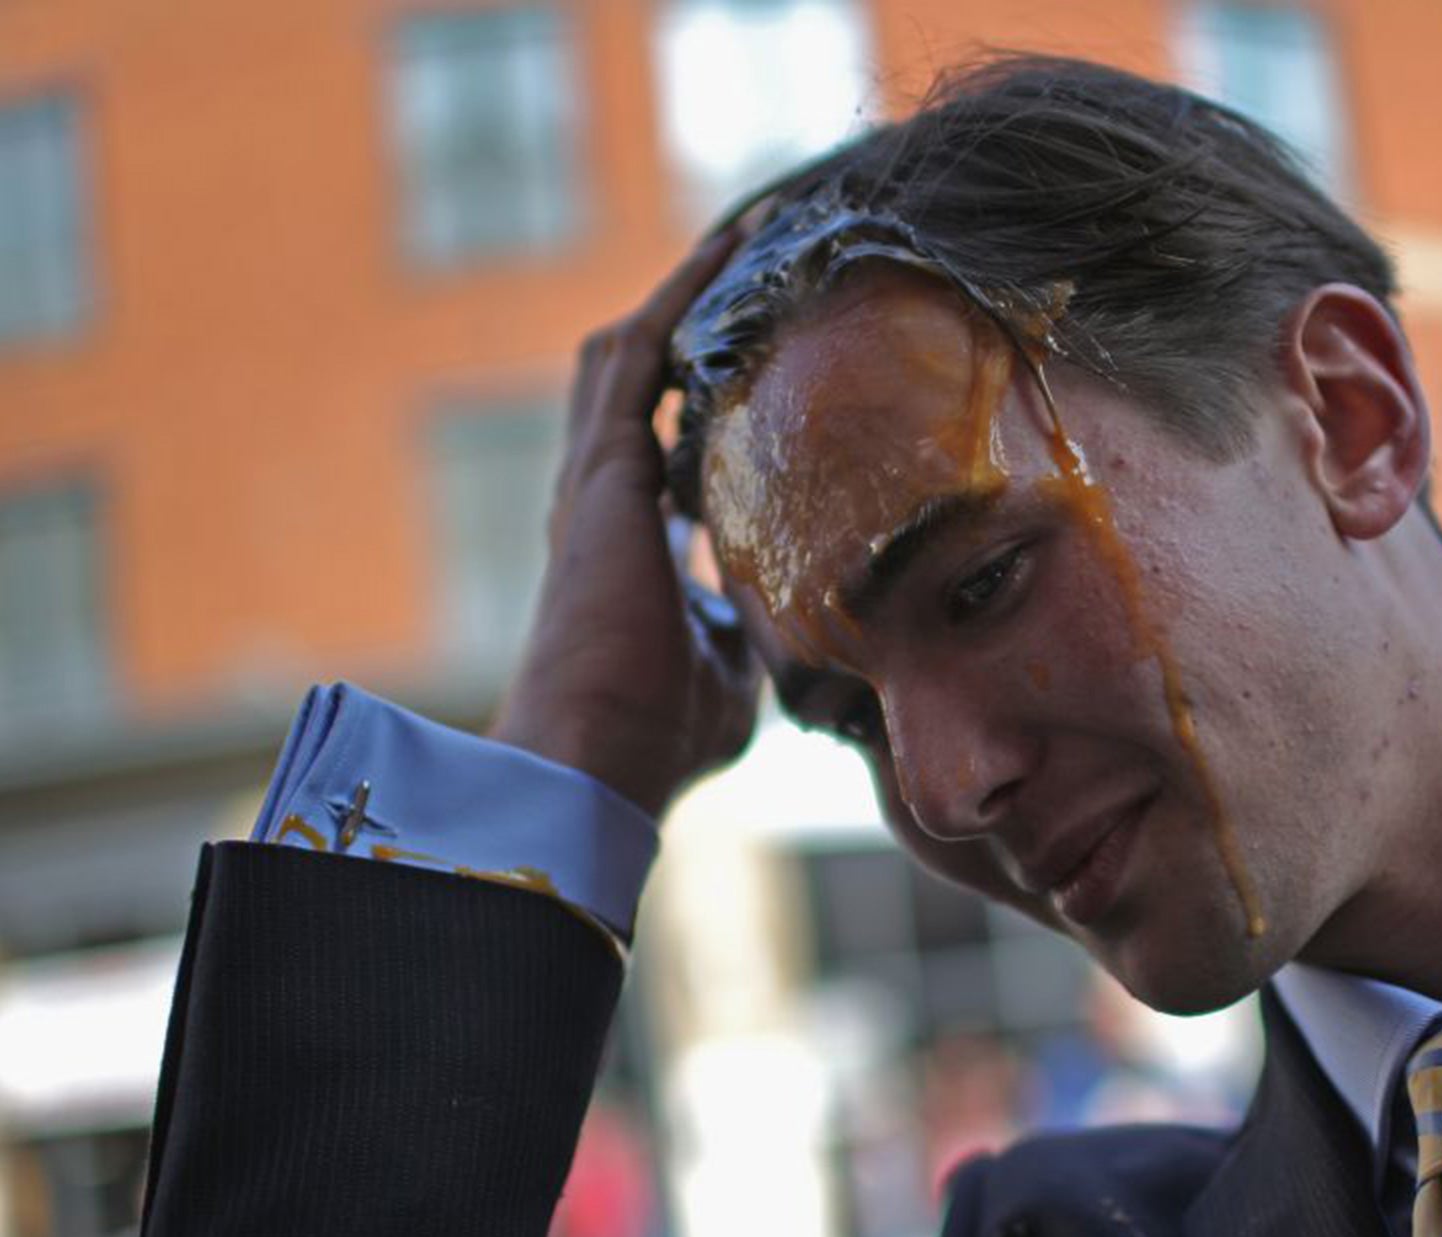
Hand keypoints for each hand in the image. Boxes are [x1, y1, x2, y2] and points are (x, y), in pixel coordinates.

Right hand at [490, 231, 759, 817]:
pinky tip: (731, 251)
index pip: (667, 444)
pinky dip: (684, 297)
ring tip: (744, 237)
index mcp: (631, 542)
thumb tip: (806, 628)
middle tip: (752, 266)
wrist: (594, 753)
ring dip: (685, 293)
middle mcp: (604, 498)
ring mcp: (596, 478)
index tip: (761, 363)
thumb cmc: (656, 731)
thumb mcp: (732, 672)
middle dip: (690, 320)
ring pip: (631, 352)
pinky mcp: (605, 469)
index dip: (705, 397)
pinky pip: (644, 354)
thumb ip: (754, 632)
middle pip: (637, 378)